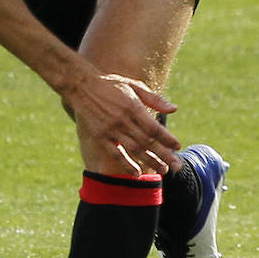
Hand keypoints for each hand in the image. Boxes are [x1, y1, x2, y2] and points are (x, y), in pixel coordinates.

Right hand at [66, 71, 181, 175]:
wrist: (81, 85)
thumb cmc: (111, 84)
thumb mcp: (134, 85)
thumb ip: (154, 99)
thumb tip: (174, 109)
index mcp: (133, 106)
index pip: (154, 128)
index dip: (167, 139)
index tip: (177, 146)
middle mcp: (123, 120)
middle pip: (147, 142)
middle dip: (164, 155)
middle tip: (177, 166)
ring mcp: (110, 129)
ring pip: (134, 150)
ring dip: (149, 161)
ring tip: (163, 170)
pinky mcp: (100, 136)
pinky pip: (115, 154)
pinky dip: (126, 164)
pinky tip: (136, 173)